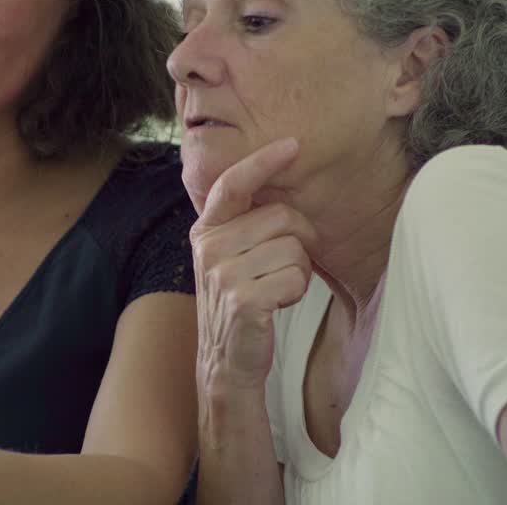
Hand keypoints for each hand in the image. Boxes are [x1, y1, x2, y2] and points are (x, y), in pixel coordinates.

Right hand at [192, 138, 316, 392]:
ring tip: (274, 290)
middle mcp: (209, 246)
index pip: (234, 183)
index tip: (293, 145)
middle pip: (283, 217)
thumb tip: (283, 176)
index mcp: (207, 229)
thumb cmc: (241, 300)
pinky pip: (295, 278)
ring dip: (297, 273)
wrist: (227, 361)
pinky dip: (296, 293)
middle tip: (282, 268)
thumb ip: (246, 221)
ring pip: (294, 249)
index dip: (263, 161)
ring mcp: (222, 273)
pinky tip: (275, 306)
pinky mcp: (242, 299)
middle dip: (299, 242)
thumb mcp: (231, 255)